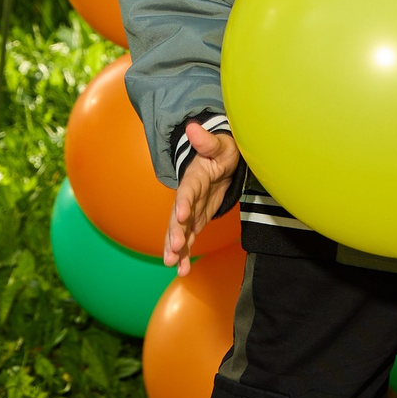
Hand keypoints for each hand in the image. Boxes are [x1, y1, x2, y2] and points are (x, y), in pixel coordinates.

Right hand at [164, 121, 238, 272]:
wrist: (222, 160)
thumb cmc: (223, 150)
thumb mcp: (220, 144)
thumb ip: (207, 141)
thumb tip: (193, 128)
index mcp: (194, 178)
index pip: (187, 191)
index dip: (183, 203)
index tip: (181, 216)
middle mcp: (188, 196)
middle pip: (178, 216)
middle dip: (175, 233)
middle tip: (174, 250)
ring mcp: (191, 210)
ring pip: (179, 231)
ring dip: (175, 248)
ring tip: (173, 265)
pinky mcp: (195, 219)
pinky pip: (188, 238)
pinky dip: (184, 254)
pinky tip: (182, 270)